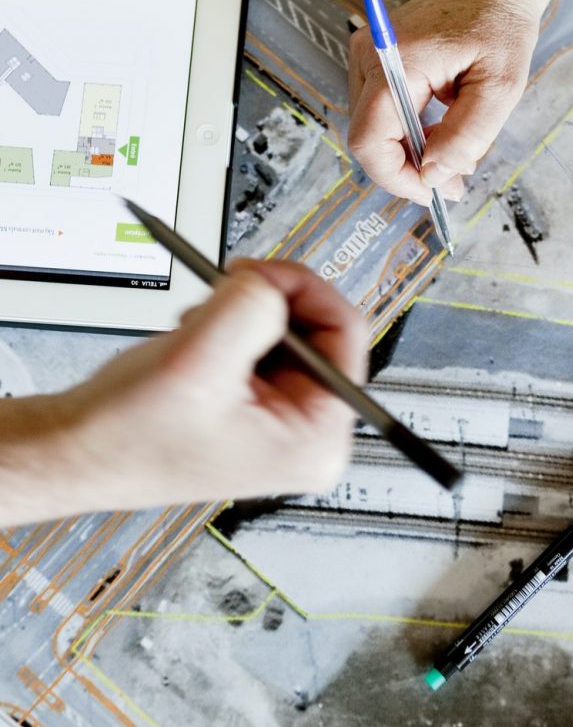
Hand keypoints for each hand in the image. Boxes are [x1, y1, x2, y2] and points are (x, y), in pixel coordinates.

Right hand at [56, 261, 367, 514]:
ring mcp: (279, 419)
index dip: (302, 289)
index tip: (259, 274)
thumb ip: (251, 307)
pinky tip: (194, 344)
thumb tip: (270, 282)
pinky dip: (226, 327)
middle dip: (266, 304)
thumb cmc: (125, 437)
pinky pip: (259, 341)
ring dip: (239, 315)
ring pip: (284, 329)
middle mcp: (307, 433)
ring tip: (197, 332)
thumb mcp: (197, 361)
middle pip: (318, 328)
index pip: (346, 333)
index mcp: (317, 439)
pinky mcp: (253, 405)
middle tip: (224, 293)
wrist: (73, 453)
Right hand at [348, 0, 541, 204]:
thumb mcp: (500, 87)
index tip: (433, 192)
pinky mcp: (375, 62)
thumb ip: (466, 136)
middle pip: (369, 139)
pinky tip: (442, 130)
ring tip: (456, 151)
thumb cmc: (499, 25)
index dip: (396, 177)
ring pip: (376, 130)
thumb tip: (433, 176)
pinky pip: (384, 114)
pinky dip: (411, 132)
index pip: (370, 139)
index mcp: (396, 62)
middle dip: (409, 168)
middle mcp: (369, 58)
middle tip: (455, 179)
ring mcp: (367, 58)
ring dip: (412, 151)